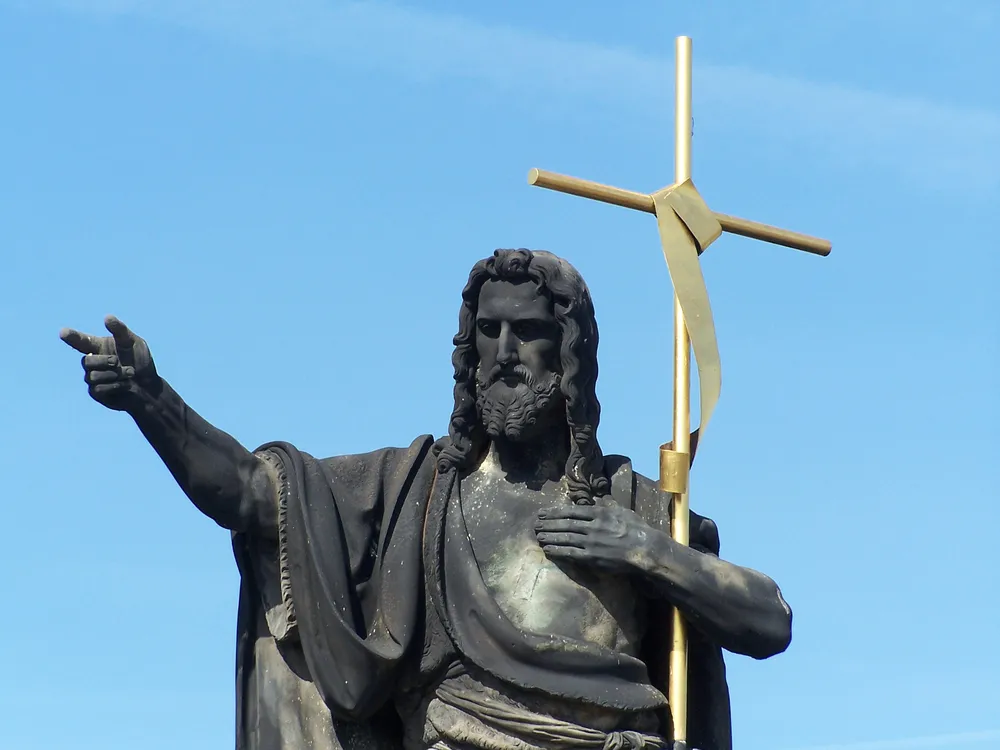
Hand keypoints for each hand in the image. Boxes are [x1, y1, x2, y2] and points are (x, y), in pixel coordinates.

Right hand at [60, 315, 158, 411]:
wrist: (149, 386)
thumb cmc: (141, 362)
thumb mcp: (134, 343)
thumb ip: (120, 331)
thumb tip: (107, 317)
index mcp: (99, 347)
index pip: (81, 341)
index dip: (72, 337)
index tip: (62, 332)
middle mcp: (93, 362)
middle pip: (86, 361)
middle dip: (104, 361)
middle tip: (118, 362)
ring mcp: (93, 378)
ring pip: (92, 376)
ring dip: (114, 375)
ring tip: (130, 373)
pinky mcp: (96, 393)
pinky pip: (98, 389)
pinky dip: (115, 386)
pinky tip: (126, 385)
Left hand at [535, 502, 654, 574]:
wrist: (644, 549)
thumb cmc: (636, 529)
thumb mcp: (622, 511)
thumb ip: (607, 504)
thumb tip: (600, 496)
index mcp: (598, 513)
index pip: (571, 511)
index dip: (555, 512)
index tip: (543, 512)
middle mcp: (592, 526)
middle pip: (565, 524)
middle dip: (548, 523)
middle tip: (535, 523)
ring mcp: (590, 542)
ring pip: (565, 537)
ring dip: (549, 536)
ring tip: (538, 535)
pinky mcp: (591, 557)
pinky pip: (570, 553)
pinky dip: (557, 550)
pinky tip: (548, 549)